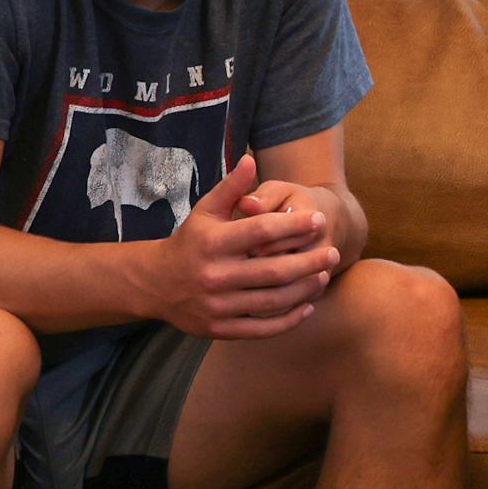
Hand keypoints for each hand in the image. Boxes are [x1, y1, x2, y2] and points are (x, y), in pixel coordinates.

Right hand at [159, 152, 340, 338]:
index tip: (319, 221)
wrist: (155, 283)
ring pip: (273, 301)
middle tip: (333, 253)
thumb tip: (251, 159)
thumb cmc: (191, 241)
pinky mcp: (219, 329)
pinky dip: (289, 320)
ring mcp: (217, 305)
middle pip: (274, 270)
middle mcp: (215, 275)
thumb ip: (231, 188)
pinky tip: (307, 306)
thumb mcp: (206, 211)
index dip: (294, 225)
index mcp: (213, 242)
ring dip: (305, 290)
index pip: (261, 232)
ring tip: (323, 276)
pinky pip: (262, 329)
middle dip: (309, 262)